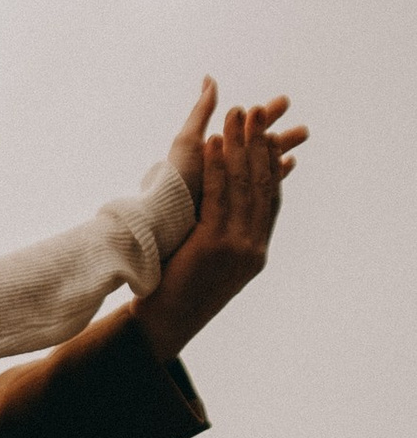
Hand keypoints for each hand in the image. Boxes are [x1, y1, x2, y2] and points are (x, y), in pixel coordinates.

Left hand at [141, 91, 306, 360]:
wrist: (164, 325)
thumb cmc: (180, 297)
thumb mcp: (208, 265)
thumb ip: (220, 238)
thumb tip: (219, 221)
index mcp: (255, 253)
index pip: (271, 200)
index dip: (272, 165)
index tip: (270, 136)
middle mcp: (252, 248)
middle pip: (261, 185)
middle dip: (258, 145)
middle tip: (255, 111)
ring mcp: (237, 246)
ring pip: (243, 185)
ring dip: (239, 145)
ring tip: (235, 115)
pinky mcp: (214, 244)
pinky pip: (218, 195)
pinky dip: (217, 166)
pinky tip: (214, 142)